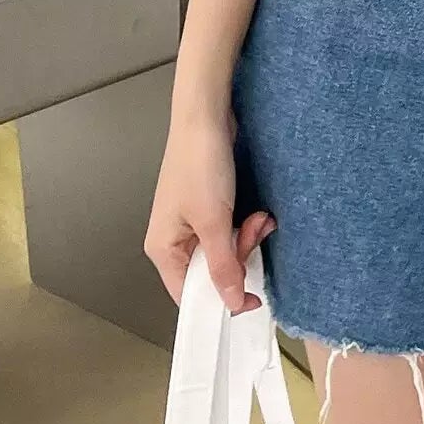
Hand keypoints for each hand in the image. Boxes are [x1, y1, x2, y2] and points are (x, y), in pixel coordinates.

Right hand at [144, 109, 275, 313]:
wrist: (205, 116)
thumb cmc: (201, 167)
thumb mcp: (214, 222)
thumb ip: (224, 266)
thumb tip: (233, 306)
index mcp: (163, 249)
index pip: (189, 294)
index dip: (220, 302)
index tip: (254, 300)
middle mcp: (174, 240)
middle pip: (211, 271)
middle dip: (240, 256)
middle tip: (256, 231)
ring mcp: (192, 222)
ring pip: (225, 250)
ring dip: (247, 237)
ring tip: (260, 217)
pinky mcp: (209, 206)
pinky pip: (231, 230)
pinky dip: (247, 224)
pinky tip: (260, 213)